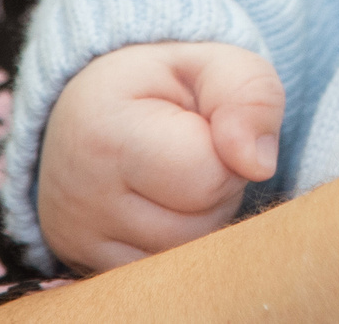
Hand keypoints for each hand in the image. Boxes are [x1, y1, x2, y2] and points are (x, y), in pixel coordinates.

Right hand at [36, 42, 285, 274]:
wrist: (94, 106)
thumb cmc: (164, 84)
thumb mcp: (215, 62)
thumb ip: (250, 96)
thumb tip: (259, 165)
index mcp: (105, 133)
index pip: (206, 176)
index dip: (230, 149)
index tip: (205, 123)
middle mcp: (80, 198)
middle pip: (200, 223)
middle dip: (220, 187)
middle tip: (192, 147)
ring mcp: (79, 240)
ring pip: (188, 255)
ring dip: (204, 217)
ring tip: (178, 174)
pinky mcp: (86, 266)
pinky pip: (165, 275)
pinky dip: (180, 242)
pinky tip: (162, 204)